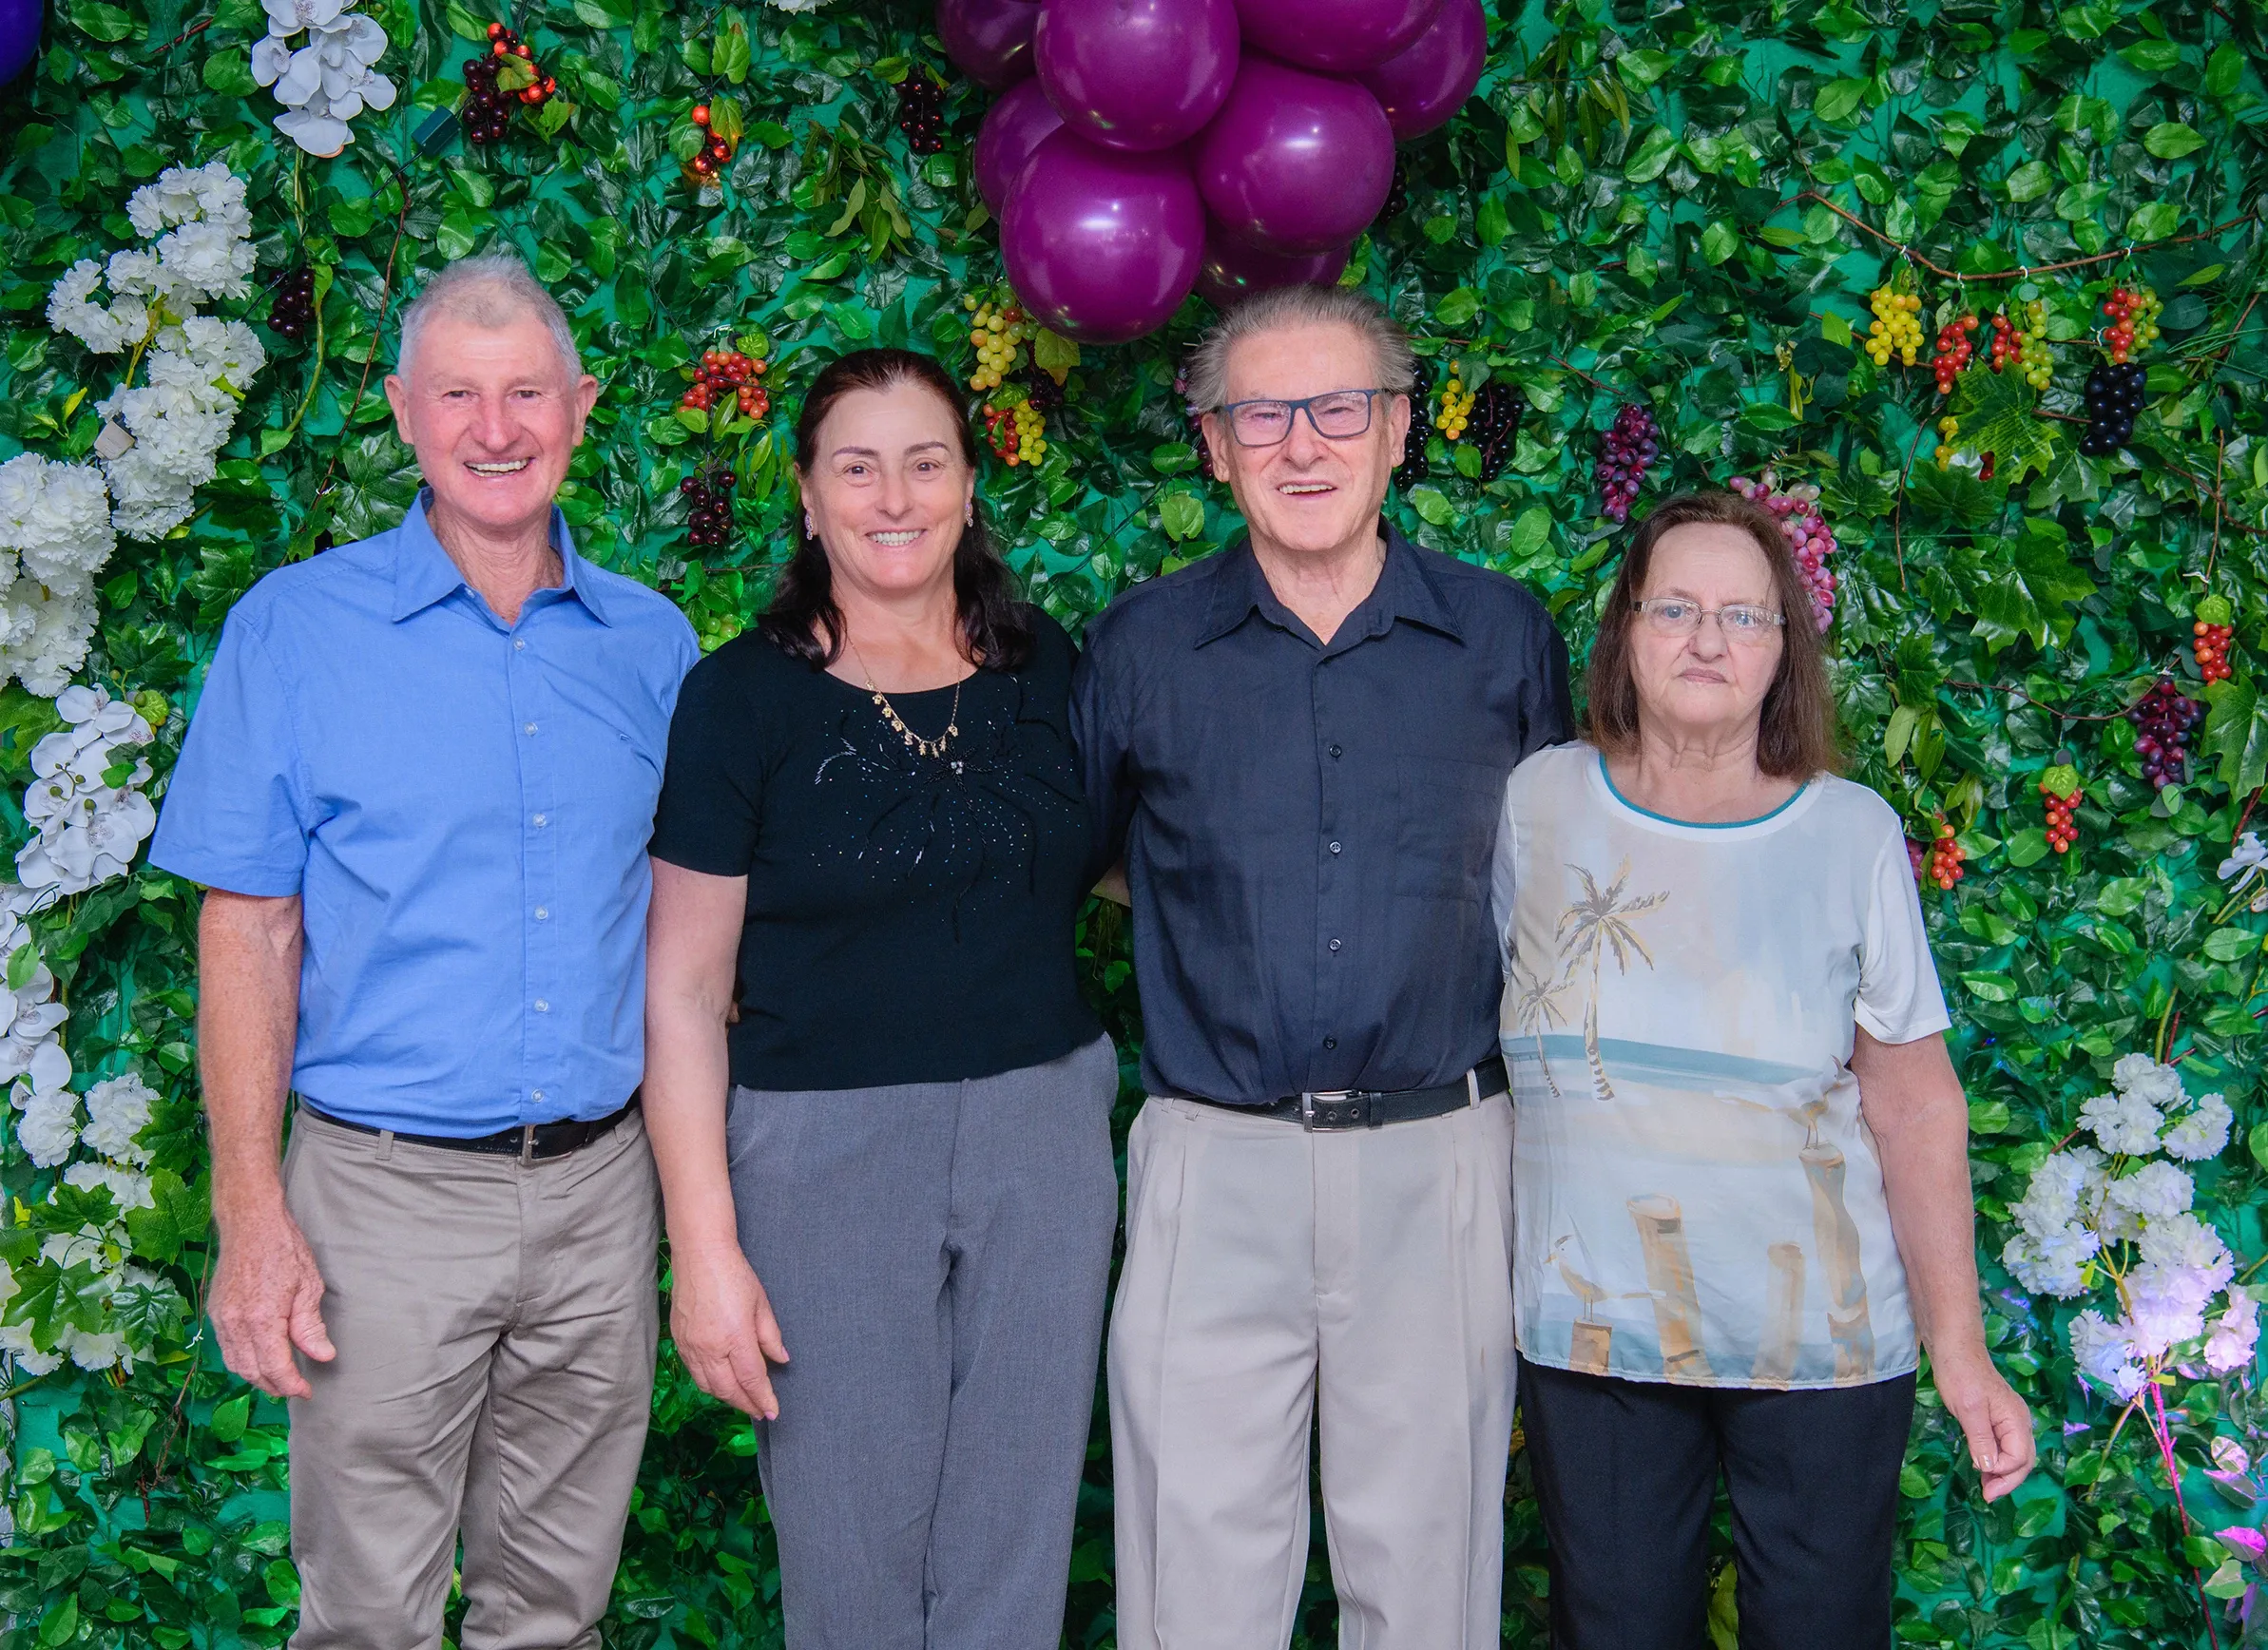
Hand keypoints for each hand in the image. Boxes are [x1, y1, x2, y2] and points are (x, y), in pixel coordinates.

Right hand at [209, 1201, 333, 1399]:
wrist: (249, 1223)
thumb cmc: (283, 1249)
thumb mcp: (308, 1286)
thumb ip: (310, 1327)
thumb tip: (322, 1356)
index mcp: (261, 1319)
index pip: (275, 1367)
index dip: (292, 1385)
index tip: (307, 1391)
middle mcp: (234, 1324)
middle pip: (252, 1372)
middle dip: (274, 1386)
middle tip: (296, 1388)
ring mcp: (220, 1319)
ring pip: (235, 1364)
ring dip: (256, 1377)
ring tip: (280, 1379)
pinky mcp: (214, 1312)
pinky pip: (226, 1349)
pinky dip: (242, 1361)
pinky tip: (259, 1359)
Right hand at [670, 1243, 788, 1419]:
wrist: (700, 1255)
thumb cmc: (734, 1274)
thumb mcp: (761, 1304)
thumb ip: (770, 1336)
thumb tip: (781, 1359)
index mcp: (735, 1337)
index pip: (751, 1379)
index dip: (763, 1398)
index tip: (772, 1411)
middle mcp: (710, 1347)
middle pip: (728, 1389)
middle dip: (745, 1403)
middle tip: (759, 1410)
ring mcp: (691, 1346)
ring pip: (708, 1386)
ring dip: (726, 1397)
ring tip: (742, 1399)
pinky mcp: (679, 1341)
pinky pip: (694, 1372)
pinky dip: (709, 1383)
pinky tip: (720, 1382)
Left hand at [1932, 1347, 2036, 1500]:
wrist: (1954, 1349)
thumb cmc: (1961, 1375)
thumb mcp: (1968, 1409)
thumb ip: (1981, 1438)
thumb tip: (1989, 1468)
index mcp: (2016, 1420)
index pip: (2019, 1458)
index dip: (2003, 1473)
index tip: (1983, 1483)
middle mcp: (2019, 1422)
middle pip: (2023, 1460)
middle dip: (2008, 1480)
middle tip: (1987, 1496)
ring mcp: (2009, 1420)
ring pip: (2015, 1455)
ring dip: (2003, 1474)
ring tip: (1986, 1489)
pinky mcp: (1997, 1419)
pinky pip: (2004, 1446)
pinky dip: (1997, 1461)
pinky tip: (1984, 1469)